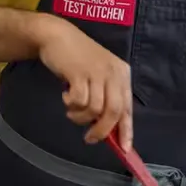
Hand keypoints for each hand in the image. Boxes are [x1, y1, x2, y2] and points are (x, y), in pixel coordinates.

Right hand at [36, 16, 133, 149]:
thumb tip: (107, 130)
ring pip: (95, 109)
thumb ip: (104, 98)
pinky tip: (66, 97)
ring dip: (80, 116)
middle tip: (90, 138)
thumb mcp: (98, 76)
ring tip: (72, 109)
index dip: (126, 130)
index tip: (125, 149)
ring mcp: (97, 72)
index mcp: (122, 75)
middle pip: (114, 111)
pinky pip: (79, 101)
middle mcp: (114, 73)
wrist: (57, 36)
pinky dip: (71, 104)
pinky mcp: (80, 73)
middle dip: (102, 130)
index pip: (128, 108)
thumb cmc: (78, 60)